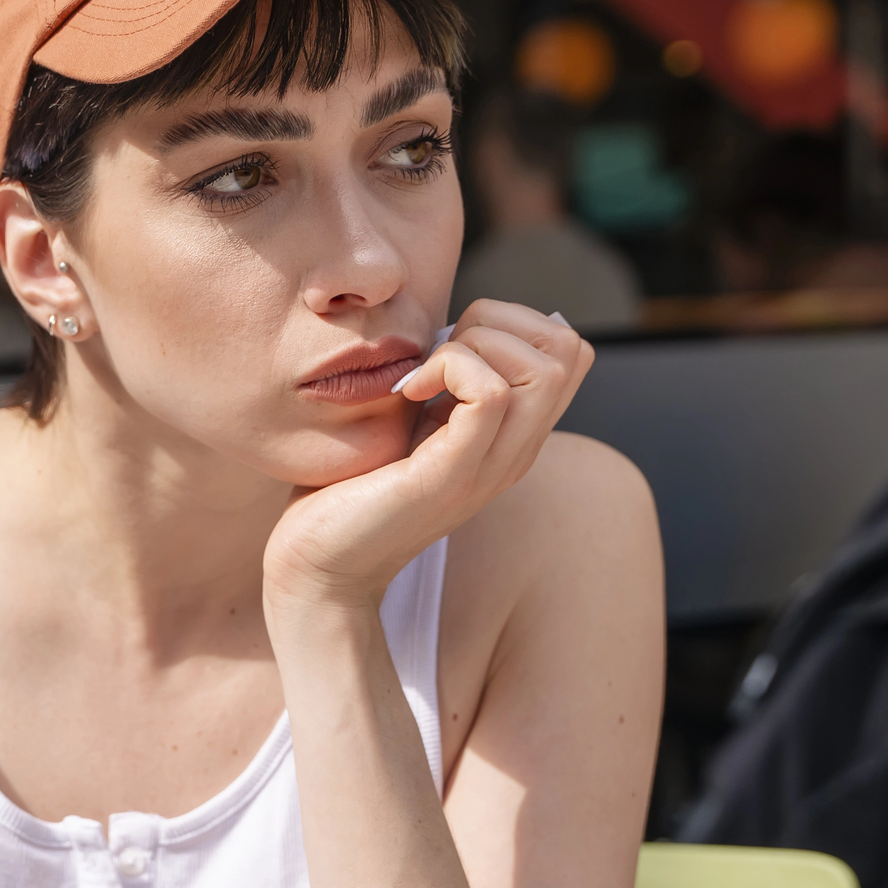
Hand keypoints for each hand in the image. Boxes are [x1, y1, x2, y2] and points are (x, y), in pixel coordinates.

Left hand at [263, 300, 592, 617]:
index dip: (514, 322)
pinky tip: (406, 392)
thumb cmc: (352, 487)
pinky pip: (490, 394)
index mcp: (513, 434)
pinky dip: (447, 369)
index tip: (452, 345)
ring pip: (544, 369)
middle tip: (438, 356)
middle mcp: (516, 450)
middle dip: (499, 323)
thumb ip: (445, 380)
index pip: (569, 350)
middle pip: (568, 348)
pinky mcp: (452, 476)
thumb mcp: (415, 418)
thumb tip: (454, 325)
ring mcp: (490, 466)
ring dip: (475, 345)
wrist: (319, 565)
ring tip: (424, 375)